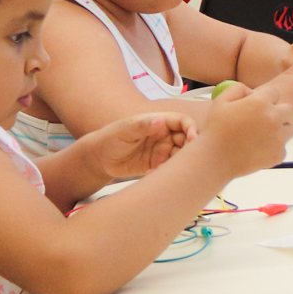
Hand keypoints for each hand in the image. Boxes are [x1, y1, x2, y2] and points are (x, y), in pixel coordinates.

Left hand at [75, 112, 195, 183]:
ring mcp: (162, 151)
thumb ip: (143, 125)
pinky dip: (167, 171)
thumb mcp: (125, 129)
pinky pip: (170, 168)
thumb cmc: (110, 138)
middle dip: (189, 148)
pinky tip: (152, 173)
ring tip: (163, 166)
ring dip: (179, 162)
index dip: (192, 128)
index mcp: (159, 122)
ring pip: (181, 155)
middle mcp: (164, 136)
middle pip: (187, 139)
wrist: (99, 159)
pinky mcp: (158, 165)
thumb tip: (161, 120)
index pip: (183, 122)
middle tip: (181, 158)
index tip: (193, 138)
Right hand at [205, 78, 292, 175]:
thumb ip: (238, 88)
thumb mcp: (221, 100)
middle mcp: (273, 118)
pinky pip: (282, 147)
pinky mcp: (279, 154)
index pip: (274, 93)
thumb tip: (253, 91)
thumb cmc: (216, 130)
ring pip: (288, 128)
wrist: (215, 160)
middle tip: (264, 121)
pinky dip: (273, 148)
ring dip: (278, 130)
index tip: (257, 107)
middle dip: (278, 112)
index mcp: (260, 102)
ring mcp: (279, 137)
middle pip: (288, 109)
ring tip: (258, 136)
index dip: (264, 99)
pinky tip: (257, 149)